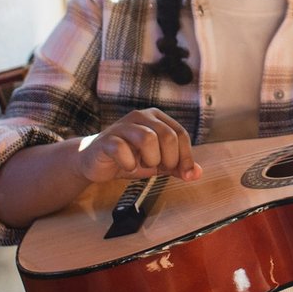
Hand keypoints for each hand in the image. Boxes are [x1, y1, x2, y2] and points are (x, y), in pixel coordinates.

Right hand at [78, 108, 202, 185]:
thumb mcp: (157, 163)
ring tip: (143, 165)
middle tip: (160, 169)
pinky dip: (129, 163)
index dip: (186, 157)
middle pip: (168, 136)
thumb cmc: (130, 158)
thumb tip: (197, 174)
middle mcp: (141, 116)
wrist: (95, 162)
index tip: (186, 174)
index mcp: (157, 118)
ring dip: (150, 159)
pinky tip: (127, 166)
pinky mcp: (107, 139)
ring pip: (148, 138)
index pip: (181, 134)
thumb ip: (177, 167)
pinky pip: (122, 149)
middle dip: (169, 159)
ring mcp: (123, 126)